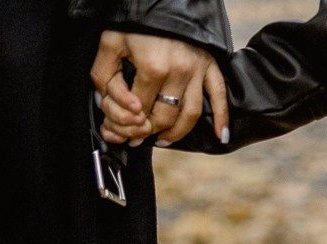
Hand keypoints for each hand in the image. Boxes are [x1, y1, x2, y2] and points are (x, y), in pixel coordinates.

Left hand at [90, 30, 228, 145]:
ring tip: (163, 140)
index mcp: (153, 67)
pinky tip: (220, 136)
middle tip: (138, 136)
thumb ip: (104, 75)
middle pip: (164, 116)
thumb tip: (109, 104)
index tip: (121, 128)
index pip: (140, 109)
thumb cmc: (134, 20)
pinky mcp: (210, 65)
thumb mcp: (110, 43)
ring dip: (177, 133)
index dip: (128, 123)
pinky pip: (219, 96)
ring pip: (190, 114)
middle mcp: (179, 71)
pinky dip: (222, 119)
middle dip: (149, 131)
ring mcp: (197, 69)